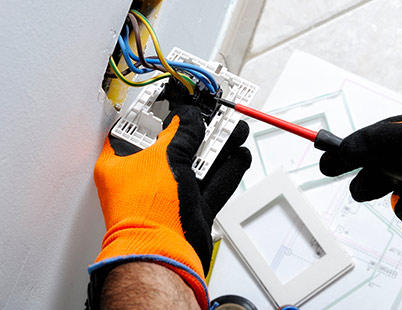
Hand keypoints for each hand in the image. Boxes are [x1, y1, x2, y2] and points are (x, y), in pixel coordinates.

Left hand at [90, 105, 250, 306]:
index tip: (176, 99)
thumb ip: (181, 133)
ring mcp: (169, 195)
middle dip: (199, 130)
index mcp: (122, 164)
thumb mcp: (165, 158)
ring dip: (219, 148)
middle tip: (215, 115)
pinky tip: (238, 156)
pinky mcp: (191, 210)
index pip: (137, 128)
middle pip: (175, 145)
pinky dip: (227, 171)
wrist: (163, 255)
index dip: (157, 111)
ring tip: (235, 131)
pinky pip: (212, 185)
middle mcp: (144, 179)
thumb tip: (188, 118)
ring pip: (198, 165)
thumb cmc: (147, 213)